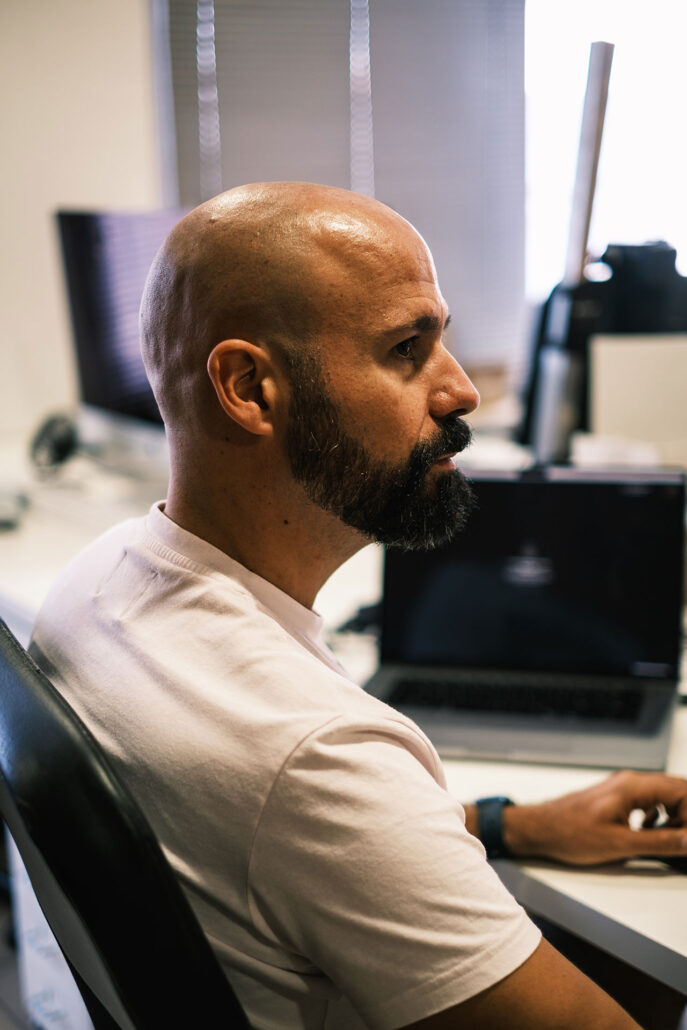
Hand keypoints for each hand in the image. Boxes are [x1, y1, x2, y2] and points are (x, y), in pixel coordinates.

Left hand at [501, 770, 686, 865]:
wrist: (540, 829)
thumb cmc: (570, 833)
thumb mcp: (621, 844)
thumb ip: (660, 842)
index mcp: (633, 786)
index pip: (682, 791)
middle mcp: (629, 781)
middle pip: (676, 790)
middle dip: (686, 815)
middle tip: (684, 840)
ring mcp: (622, 788)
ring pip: (663, 796)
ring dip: (675, 816)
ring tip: (673, 839)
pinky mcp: (616, 798)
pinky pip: (648, 801)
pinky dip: (658, 816)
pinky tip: (651, 833)